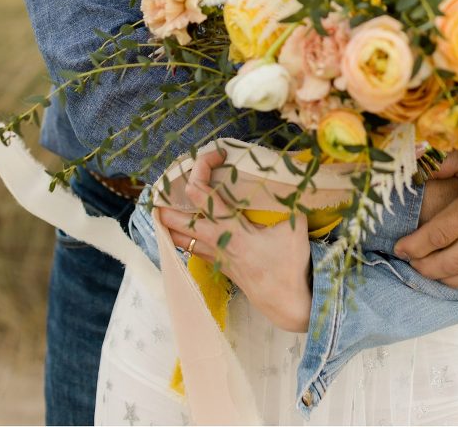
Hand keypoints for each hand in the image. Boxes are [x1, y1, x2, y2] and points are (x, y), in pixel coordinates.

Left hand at [158, 148, 311, 331]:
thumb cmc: (291, 265)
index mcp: (233, 229)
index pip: (203, 194)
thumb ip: (289, 200)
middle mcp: (218, 243)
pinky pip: (193, 250)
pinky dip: (184, 238)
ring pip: (180, 240)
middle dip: (165, 204)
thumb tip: (291, 176)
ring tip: (164, 207)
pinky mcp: (220, 267)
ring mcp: (216, 257)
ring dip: (170, 224)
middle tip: (163, 186)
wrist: (289, 303)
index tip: (215, 155)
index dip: (201, 168)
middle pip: (178, 222)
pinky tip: (184, 230)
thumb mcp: (295, 227)